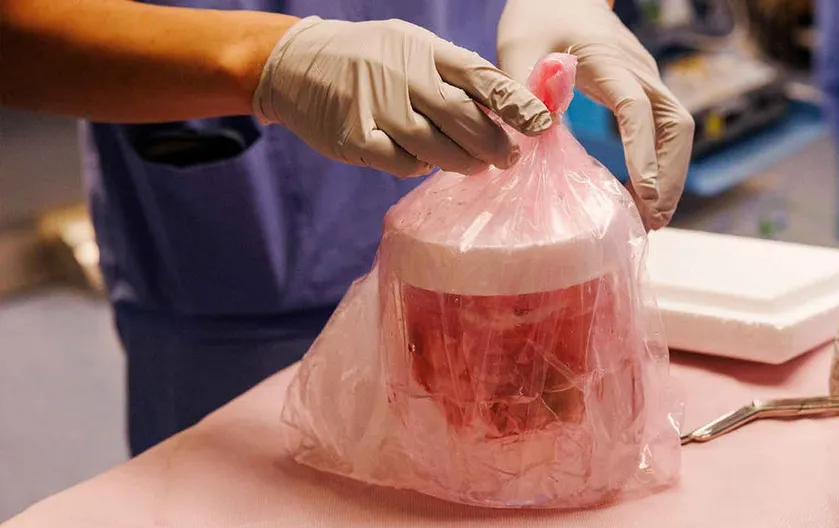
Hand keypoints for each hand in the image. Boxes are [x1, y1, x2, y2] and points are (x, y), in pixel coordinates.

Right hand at [253, 16, 551, 177]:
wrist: (295, 62)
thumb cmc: (373, 61)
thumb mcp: (414, 49)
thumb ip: (456, 76)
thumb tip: (511, 113)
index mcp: (425, 50)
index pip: (479, 76)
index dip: (514, 103)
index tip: (541, 124)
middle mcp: (403, 76)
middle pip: (464, 120)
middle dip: (495, 144)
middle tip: (509, 158)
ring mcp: (376, 107)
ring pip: (437, 149)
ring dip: (464, 162)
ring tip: (475, 165)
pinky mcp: (354, 138)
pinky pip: (402, 164)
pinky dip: (418, 166)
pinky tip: (421, 159)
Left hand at [498, 0, 693, 229]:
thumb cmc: (537, 19)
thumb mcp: (518, 46)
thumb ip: (524, 88)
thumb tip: (537, 138)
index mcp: (608, 60)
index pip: (635, 107)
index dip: (641, 151)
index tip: (643, 192)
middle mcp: (639, 71)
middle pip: (676, 124)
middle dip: (670, 174)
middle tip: (652, 219)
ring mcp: (648, 80)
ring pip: (678, 130)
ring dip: (670, 176)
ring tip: (650, 219)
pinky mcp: (646, 90)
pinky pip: (665, 131)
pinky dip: (661, 165)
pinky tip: (642, 196)